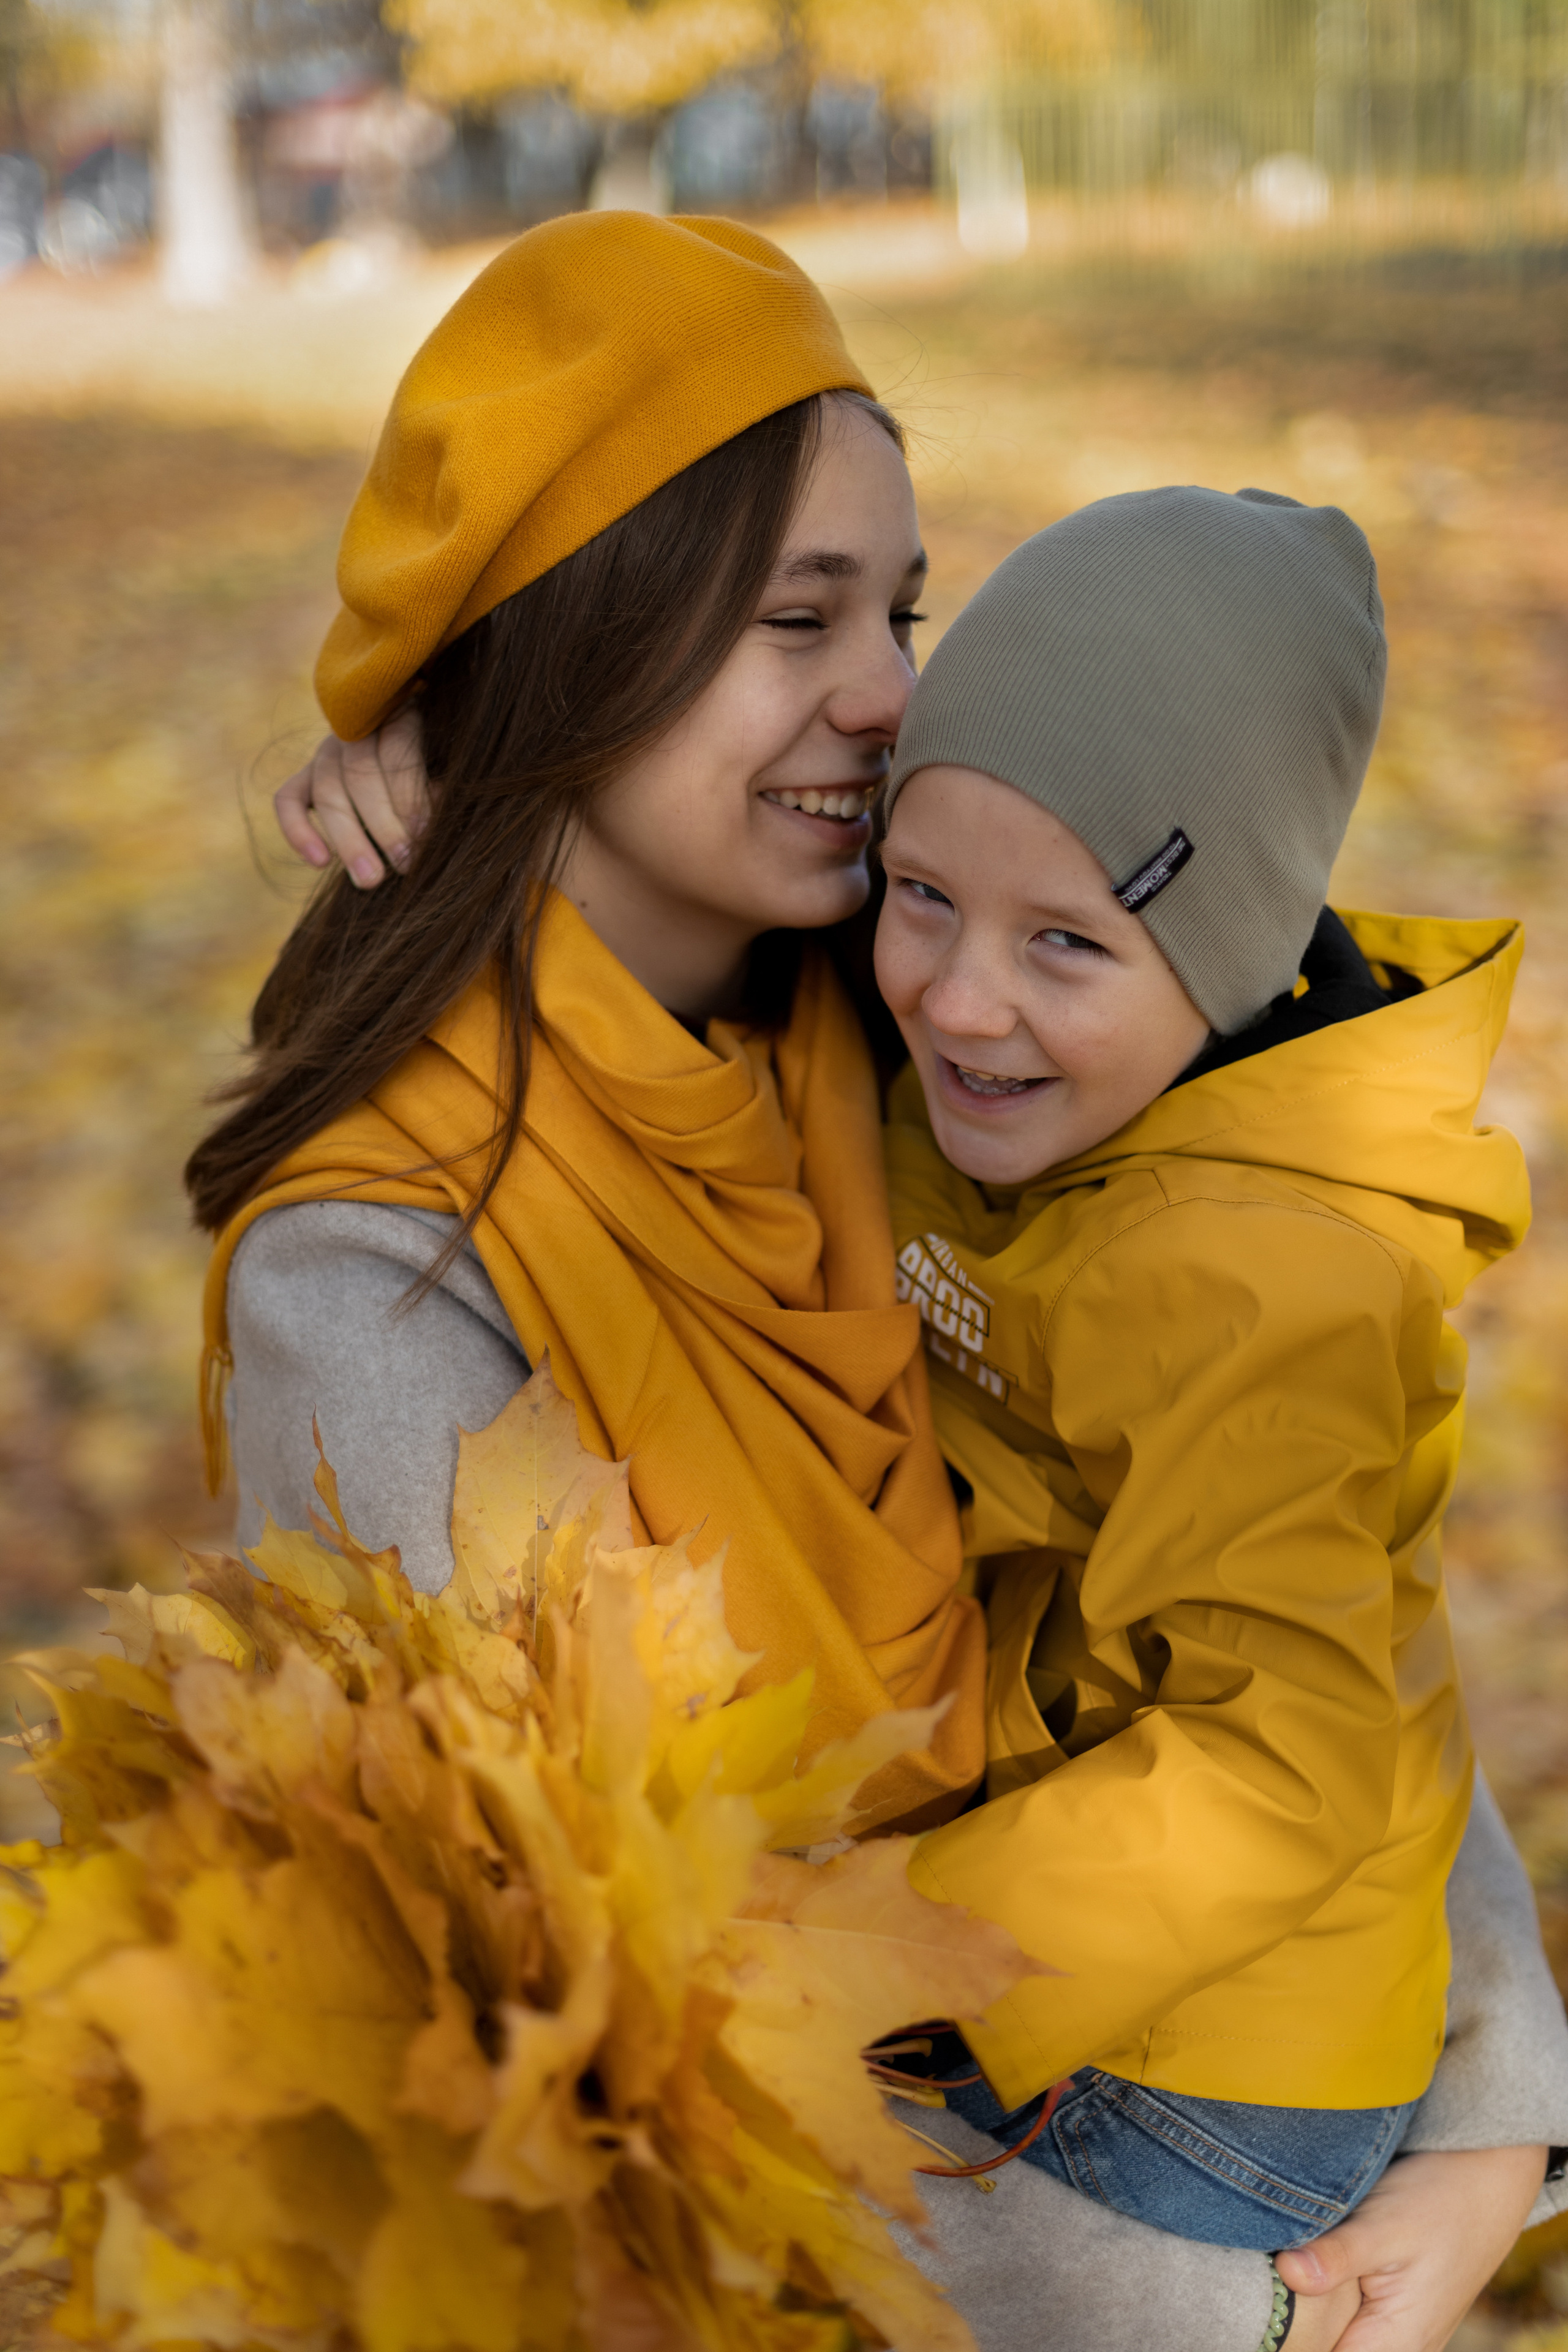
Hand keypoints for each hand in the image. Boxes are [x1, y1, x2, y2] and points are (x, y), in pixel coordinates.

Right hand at [274, 709, 429, 886]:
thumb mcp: (451, 768)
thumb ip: (443, 789)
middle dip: (383, 824)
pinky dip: (299, 831)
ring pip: (326, 790)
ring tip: (371, 880)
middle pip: (359, 772)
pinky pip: (288, 800)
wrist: (412, 758)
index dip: (408, 793)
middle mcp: (357, 729)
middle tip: (405, 865)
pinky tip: (320, 862)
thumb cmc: (442, 765)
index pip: (396, 747)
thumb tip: (431, 828)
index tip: (424, 836)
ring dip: (348, 839)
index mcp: (400, 713)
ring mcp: (327, 752)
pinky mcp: (305, 777)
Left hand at [1277, 2144, 1548, 2349]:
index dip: (1286, 2339)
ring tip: (1281, 2272)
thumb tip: (1286, 2273)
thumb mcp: (1382, 2225)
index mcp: (1394, 2344)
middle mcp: (1397, 2347)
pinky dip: (1323, 2299)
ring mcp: (1395, 2329)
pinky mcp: (1391, 2307)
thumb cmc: (1438, 2202)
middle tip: (1261, 2286)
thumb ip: (1336, 2257)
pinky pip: (1348, 2320)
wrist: (1484, 2180)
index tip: (1257, 2311)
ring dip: (1306, 2312)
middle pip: (1324, 2347)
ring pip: (1334, 2334)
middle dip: (1293, 2325)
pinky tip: (1304, 2268)